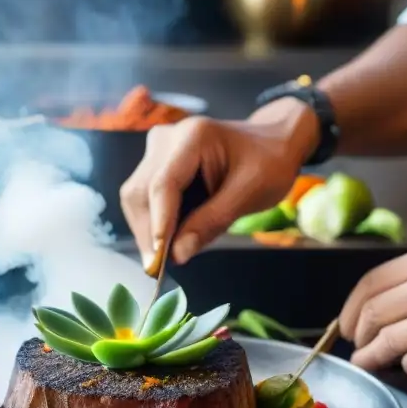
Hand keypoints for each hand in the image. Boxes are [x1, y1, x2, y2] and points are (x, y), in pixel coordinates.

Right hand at [120, 98, 318, 267]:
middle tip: (159, 270)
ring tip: (163, 259)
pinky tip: (166, 242)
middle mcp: (167, 138)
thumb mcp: (250, 194)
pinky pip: (143, 197)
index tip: (158, 259)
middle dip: (148, 233)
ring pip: (136, 197)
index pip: (164, 184)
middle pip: (141, 192)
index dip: (159, 223)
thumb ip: (212, 222)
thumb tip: (177, 254)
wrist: (271, 143)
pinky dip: (152, 223)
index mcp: (194, 137)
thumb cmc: (268, 164)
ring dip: (146, 231)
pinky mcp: (155, 163)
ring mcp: (157, 149)